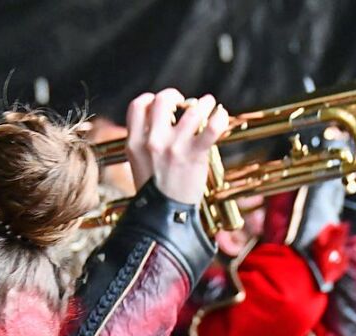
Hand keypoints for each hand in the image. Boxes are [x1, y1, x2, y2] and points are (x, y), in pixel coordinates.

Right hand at [125, 89, 229, 204]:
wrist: (164, 219)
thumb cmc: (155, 196)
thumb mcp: (139, 166)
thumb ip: (145, 143)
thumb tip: (161, 125)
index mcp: (134, 143)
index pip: (138, 106)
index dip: (151, 99)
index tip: (160, 103)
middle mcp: (152, 141)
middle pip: (163, 100)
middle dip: (176, 96)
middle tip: (185, 103)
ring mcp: (173, 147)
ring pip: (190, 110)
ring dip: (202, 103)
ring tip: (208, 104)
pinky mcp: (193, 155)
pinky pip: (211, 128)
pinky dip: (219, 117)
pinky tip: (221, 114)